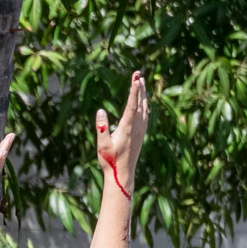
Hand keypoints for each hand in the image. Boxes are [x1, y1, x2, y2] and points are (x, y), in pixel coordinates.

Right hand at [97, 74, 147, 193]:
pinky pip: (145, 115)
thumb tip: (101, 110)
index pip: (131, 105)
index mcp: (127, 127)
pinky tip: (144, 102)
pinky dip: (145, 104)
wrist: (123, 174)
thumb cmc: (110, 160)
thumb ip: (102, 127)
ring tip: (142, 82)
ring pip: (144, 108)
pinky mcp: (141, 134)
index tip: (136, 78)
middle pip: (140, 103)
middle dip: (139, 87)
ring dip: (143, 94)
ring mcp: (140, 130)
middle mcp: (136, 127)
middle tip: (139, 74)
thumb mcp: (103, 145)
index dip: (134, 90)